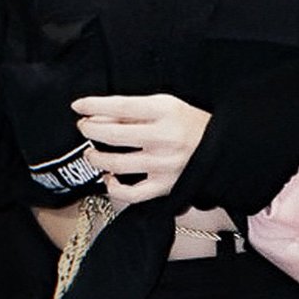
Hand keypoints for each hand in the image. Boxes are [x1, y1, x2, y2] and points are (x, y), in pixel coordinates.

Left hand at [72, 94, 211, 205]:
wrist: (220, 148)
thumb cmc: (189, 123)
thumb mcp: (166, 105)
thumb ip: (135, 109)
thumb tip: (99, 114)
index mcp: (165, 111)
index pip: (121, 106)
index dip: (95, 105)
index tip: (78, 105)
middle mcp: (163, 137)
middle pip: (114, 134)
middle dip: (91, 129)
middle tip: (83, 126)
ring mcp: (163, 164)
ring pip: (116, 163)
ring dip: (96, 157)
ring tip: (92, 152)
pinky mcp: (164, 186)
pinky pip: (131, 193)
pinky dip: (114, 188)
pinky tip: (109, 178)